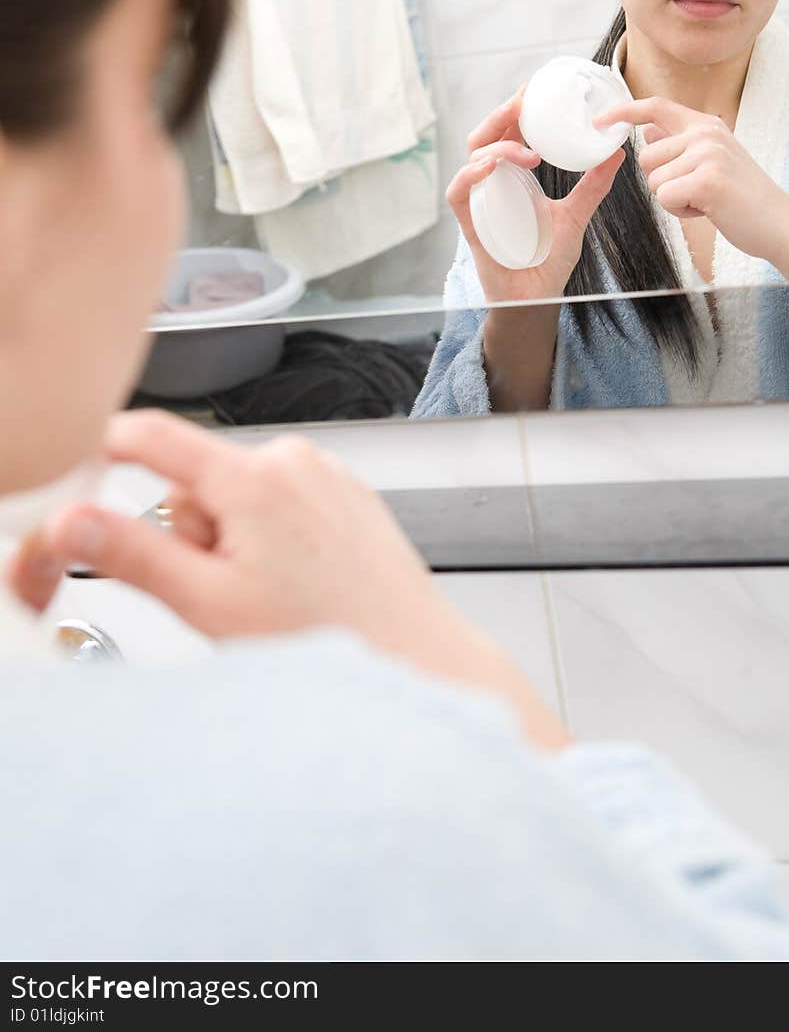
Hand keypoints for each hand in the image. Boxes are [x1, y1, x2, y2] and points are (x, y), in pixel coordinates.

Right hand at [11, 411, 570, 749]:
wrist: (411, 653)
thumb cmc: (327, 636)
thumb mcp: (209, 603)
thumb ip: (134, 554)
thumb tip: (77, 520)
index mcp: (253, 478)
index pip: (154, 435)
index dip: (108, 445)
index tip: (87, 464)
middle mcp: (293, 460)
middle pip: (198, 479)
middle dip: (196, 531)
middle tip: (226, 586)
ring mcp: (325, 473)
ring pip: (240, 494)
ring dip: (237, 538)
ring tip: (272, 588)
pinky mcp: (345, 491)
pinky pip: (281, 501)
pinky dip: (276, 536)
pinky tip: (300, 579)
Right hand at [446, 86, 623, 301]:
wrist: (536, 299)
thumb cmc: (548, 260)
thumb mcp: (576, 215)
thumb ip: (593, 185)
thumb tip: (617, 153)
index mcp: (515, 177)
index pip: (508, 132)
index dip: (517, 109)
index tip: (535, 90)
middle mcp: (493, 184)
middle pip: (486, 135)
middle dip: (503, 114)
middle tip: (526, 102)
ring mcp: (480, 202)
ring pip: (472, 157)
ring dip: (498, 144)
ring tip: (527, 148)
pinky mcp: (469, 224)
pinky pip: (459, 191)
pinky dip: (471, 174)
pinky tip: (492, 166)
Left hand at [593, 96, 788, 261]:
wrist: (780, 224)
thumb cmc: (743, 197)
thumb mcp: (711, 161)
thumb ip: (680, 144)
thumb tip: (648, 131)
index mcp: (706, 125)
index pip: (656, 107)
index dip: (624, 111)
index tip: (600, 120)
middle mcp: (706, 133)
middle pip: (646, 158)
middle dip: (662, 182)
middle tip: (699, 191)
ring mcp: (708, 154)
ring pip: (654, 181)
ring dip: (674, 199)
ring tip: (707, 200)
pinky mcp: (707, 180)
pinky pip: (665, 198)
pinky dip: (681, 211)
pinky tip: (708, 210)